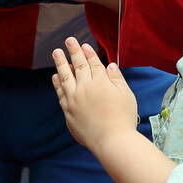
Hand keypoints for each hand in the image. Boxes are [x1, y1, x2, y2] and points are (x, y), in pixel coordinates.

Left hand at [52, 36, 138, 152]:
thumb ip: (116, 78)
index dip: (88, 53)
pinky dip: (57, 83)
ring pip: (65, 77)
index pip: (93, 64)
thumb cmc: (124, 118)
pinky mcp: (68, 112)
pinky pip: (60, 93)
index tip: (83, 45)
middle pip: (78, 66)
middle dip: (73, 52)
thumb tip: (109, 65)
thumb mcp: (126, 95)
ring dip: (60, 64)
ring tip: (56, 53)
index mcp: (101, 83)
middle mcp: (85, 88)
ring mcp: (74, 100)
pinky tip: (55, 76)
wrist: (112, 141)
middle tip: (68, 40)